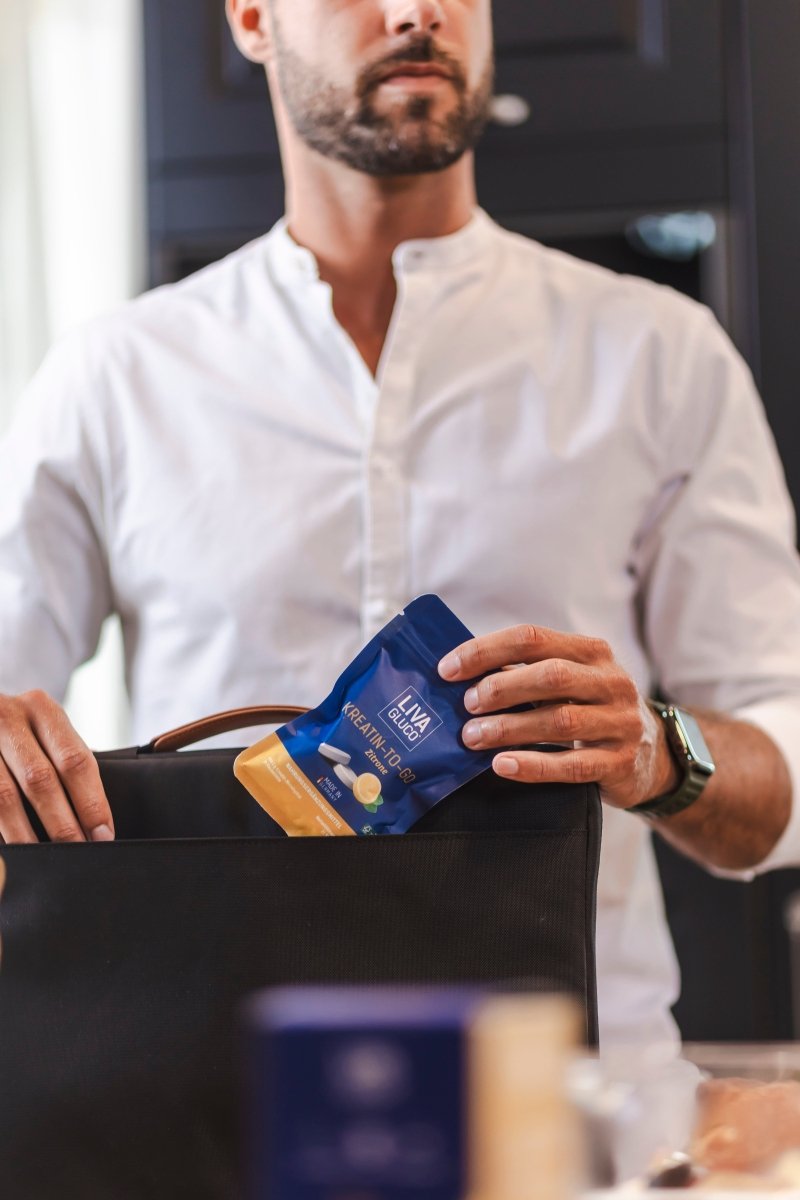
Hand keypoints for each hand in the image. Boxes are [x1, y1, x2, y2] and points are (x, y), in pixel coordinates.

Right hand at [0, 691, 113, 843]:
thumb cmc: (17, 730)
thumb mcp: (41, 729)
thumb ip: (62, 759)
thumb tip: (95, 820)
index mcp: (41, 708)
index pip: (75, 760)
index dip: (91, 802)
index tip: (103, 835)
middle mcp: (8, 718)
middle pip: (41, 780)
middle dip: (63, 824)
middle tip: (79, 853)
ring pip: (4, 797)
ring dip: (27, 834)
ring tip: (46, 858)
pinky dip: (1, 830)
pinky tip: (13, 850)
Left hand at [438, 624, 678, 809]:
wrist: (654, 755)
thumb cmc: (591, 710)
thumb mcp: (570, 681)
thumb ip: (525, 673)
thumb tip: (459, 675)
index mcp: (592, 651)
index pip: (533, 639)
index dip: (486, 651)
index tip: (448, 669)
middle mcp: (611, 681)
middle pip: (550, 676)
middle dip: (500, 689)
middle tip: (465, 706)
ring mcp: (620, 723)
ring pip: (560, 721)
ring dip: (509, 729)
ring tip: (472, 738)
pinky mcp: (621, 763)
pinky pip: (573, 765)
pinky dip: (534, 765)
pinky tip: (502, 765)